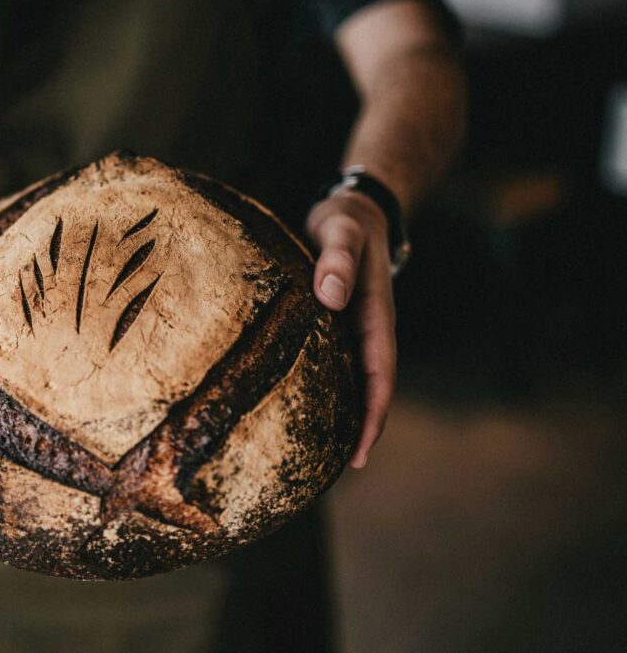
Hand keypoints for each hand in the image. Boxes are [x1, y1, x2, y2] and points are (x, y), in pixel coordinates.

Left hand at [305, 191, 396, 468]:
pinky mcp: (335, 323)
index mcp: (376, 316)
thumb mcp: (342, 233)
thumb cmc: (347, 222)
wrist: (353, 210)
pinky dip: (326, 386)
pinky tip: (301, 404)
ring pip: (351, 379)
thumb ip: (337, 259)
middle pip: (368, 388)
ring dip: (343, 413)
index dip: (373, 416)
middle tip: (339, 470)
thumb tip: (330, 298)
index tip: (360, 452)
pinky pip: (334, 362)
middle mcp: (367, 329)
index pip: (380, 376)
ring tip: (319, 452)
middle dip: (360, 429)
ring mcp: (352, 328)